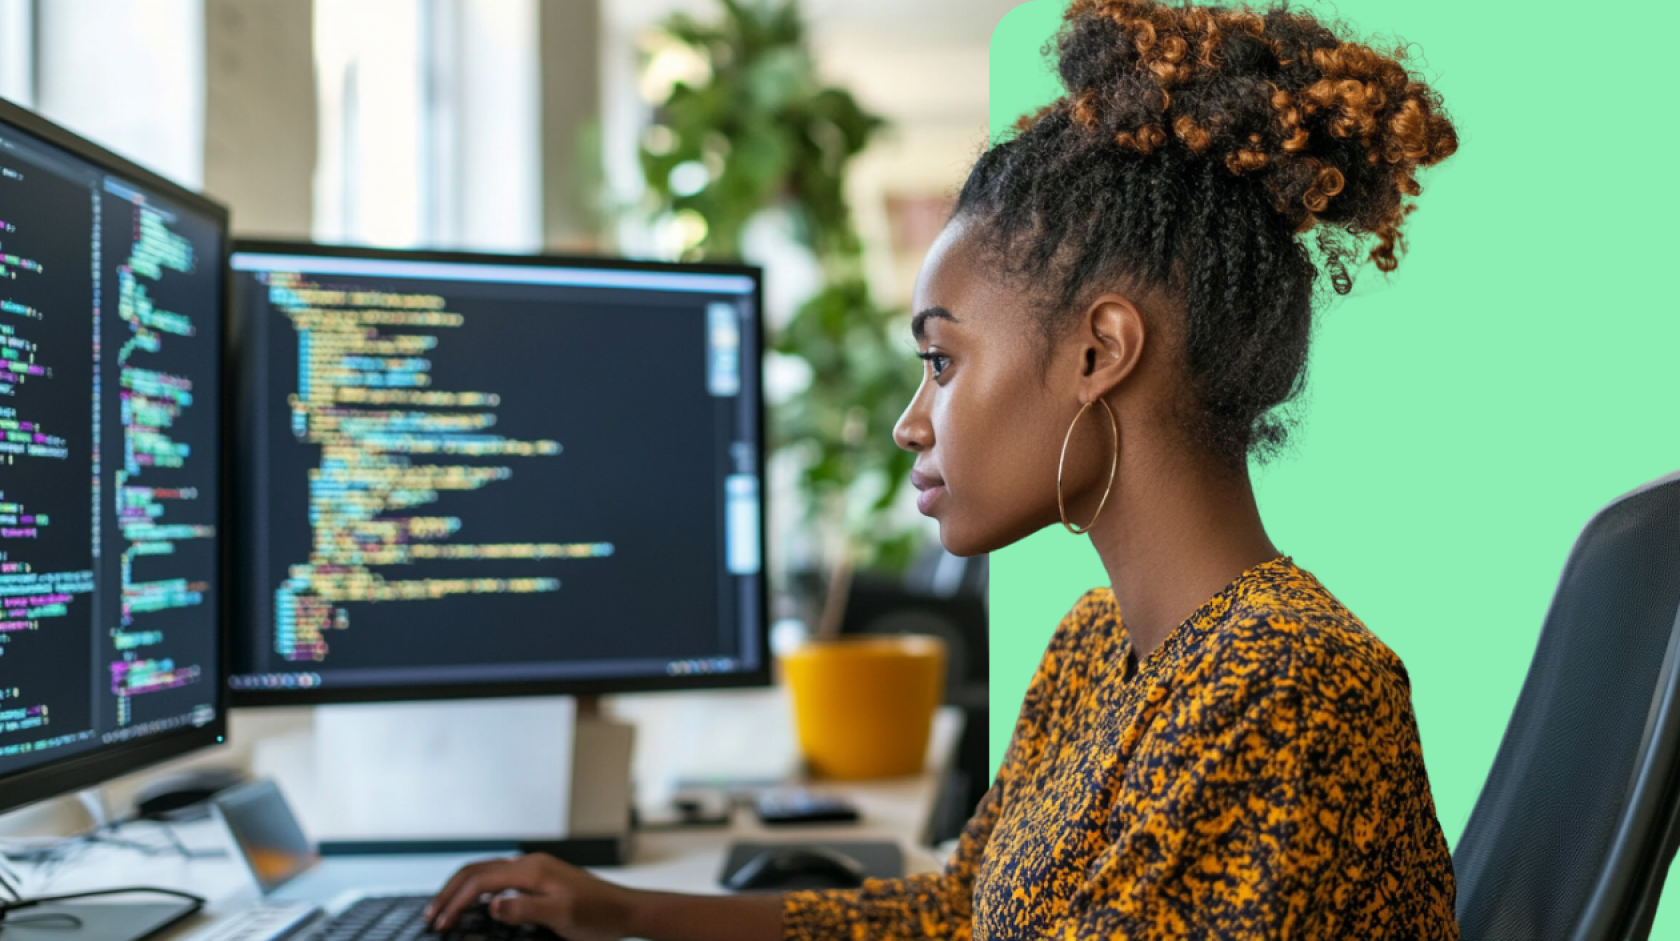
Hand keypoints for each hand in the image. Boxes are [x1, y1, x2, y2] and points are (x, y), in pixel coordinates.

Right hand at [426, 853, 636, 940]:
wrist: (626, 911)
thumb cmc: (599, 916)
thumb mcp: (562, 917)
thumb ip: (525, 910)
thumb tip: (492, 904)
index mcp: (533, 870)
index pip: (480, 881)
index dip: (456, 902)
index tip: (440, 924)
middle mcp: (531, 864)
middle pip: (477, 870)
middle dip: (450, 891)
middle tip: (430, 915)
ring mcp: (535, 869)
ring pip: (486, 871)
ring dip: (462, 888)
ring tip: (444, 908)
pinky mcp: (540, 878)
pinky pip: (499, 878)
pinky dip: (478, 888)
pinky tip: (474, 904)